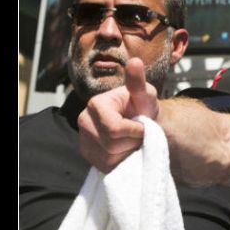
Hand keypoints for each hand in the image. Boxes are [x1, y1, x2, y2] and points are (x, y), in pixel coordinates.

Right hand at [78, 58, 158, 172]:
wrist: (140, 123)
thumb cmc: (143, 106)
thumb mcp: (146, 94)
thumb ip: (139, 83)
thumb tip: (136, 61)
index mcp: (96, 104)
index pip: (114, 129)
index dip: (135, 132)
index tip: (144, 125)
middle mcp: (83, 121)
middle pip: (111, 146)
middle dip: (132, 142)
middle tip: (140, 133)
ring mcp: (83, 139)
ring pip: (109, 159)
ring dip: (128, 152)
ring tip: (132, 140)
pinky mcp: (87, 154)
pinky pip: (106, 167)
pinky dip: (121, 161)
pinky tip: (125, 150)